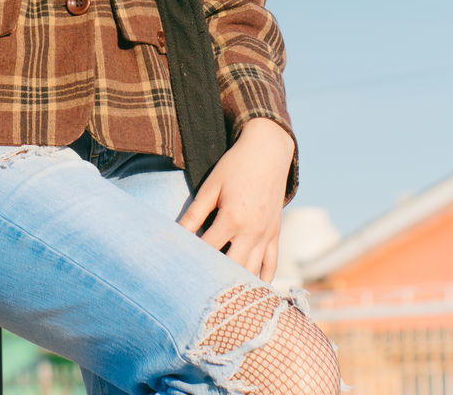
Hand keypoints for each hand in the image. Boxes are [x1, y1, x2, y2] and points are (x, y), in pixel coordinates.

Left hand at [177, 118, 294, 282]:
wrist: (268, 151)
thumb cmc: (235, 166)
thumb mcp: (211, 185)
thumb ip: (195, 212)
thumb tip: (177, 233)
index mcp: (233, 218)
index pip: (208, 248)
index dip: (193, 260)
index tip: (180, 272)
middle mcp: (252, 231)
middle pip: (232, 267)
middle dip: (215, 280)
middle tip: (198, 295)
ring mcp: (267, 235)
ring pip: (253, 271)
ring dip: (239, 285)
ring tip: (222, 301)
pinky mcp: (276, 234)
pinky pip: (271, 264)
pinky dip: (264, 279)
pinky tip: (254, 292)